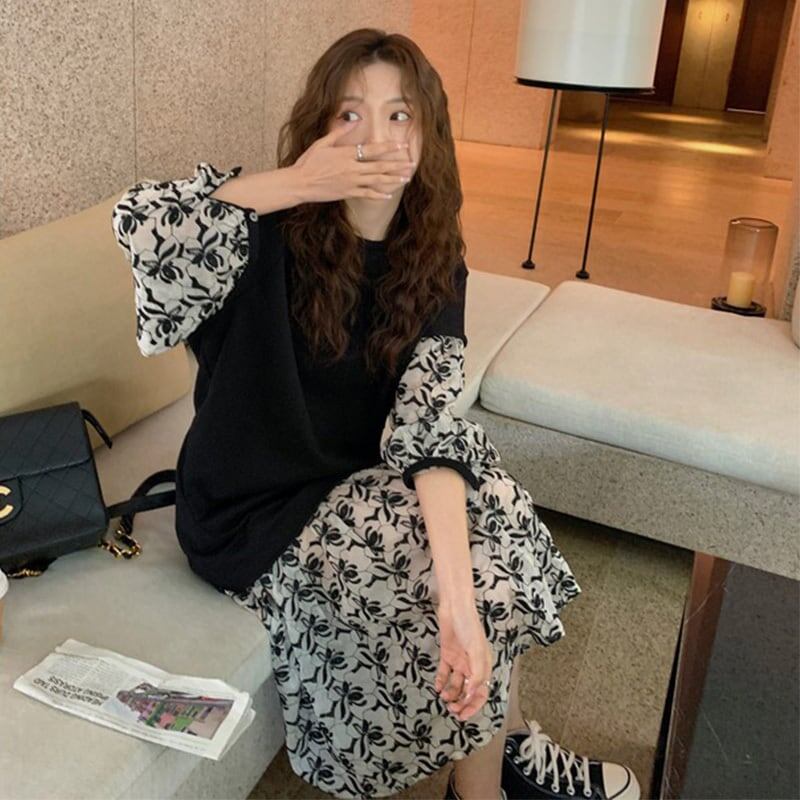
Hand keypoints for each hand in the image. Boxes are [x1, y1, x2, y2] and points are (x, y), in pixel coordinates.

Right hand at [292, 122, 416, 202]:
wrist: (300, 183)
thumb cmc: (308, 162)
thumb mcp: (322, 143)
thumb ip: (339, 133)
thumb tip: (353, 122)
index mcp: (346, 154)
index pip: (373, 149)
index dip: (389, 147)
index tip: (402, 145)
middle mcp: (352, 168)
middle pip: (380, 166)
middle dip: (397, 165)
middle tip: (411, 164)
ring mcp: (351, 182)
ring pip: (377, 180)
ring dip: (393, 179)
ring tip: (406, 178)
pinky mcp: (348, 193)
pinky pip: (367, 194)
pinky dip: (378, 194)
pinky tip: (389, 194)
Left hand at [434, 601, 492, 720]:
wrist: (454, 607)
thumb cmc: (469, 626)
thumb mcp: (476, 651)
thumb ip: (476, 674)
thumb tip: (471, 695)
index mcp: (484, 665)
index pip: (481, 692)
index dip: (473, 706)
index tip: (463, 716)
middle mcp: (472, 665)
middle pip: (468, 690)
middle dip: (461, 702)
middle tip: (451, 709)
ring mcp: (460, 660)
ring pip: (456, 683)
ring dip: (450, 692)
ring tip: (443, 696)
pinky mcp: (448, 654)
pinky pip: (445, 672)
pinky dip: (441, 680)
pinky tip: (437, 686)